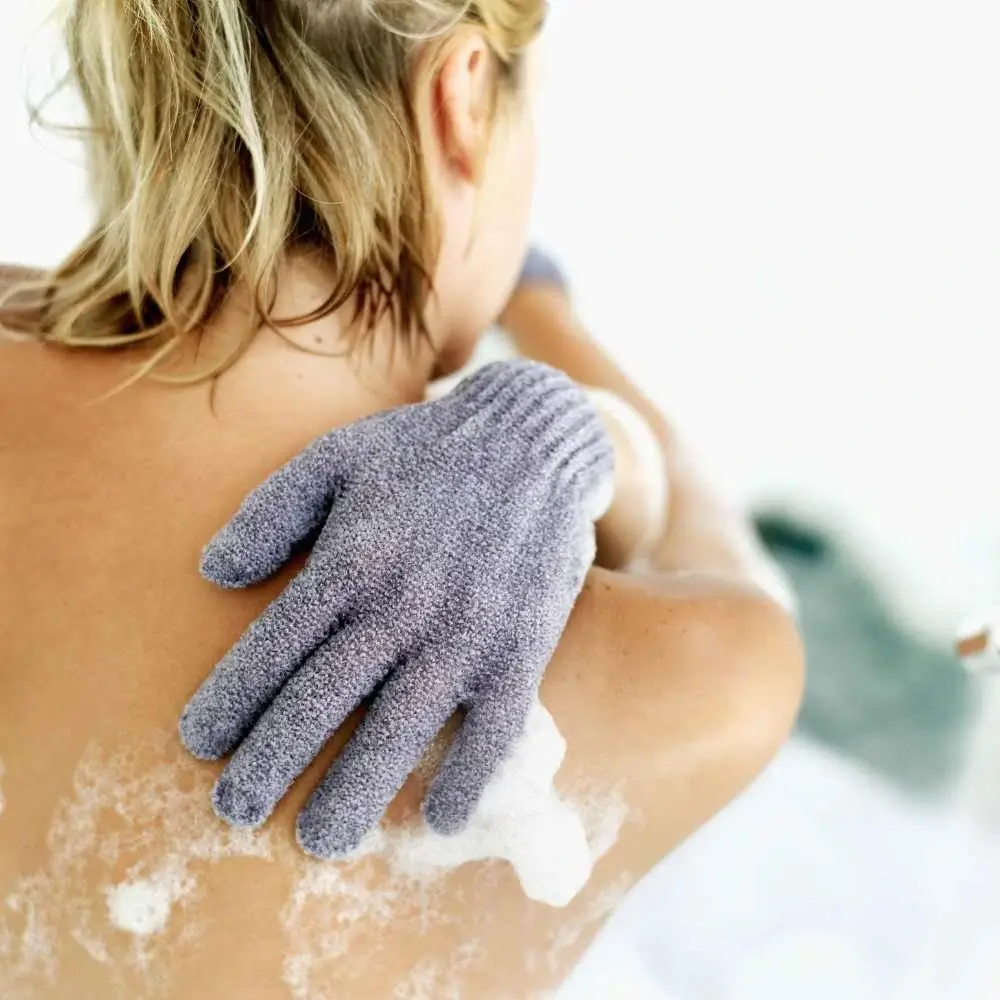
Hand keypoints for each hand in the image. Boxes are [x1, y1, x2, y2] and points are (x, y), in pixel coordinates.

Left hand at [179, 361, 613, 857]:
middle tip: (235, 812)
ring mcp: (466, 632)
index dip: (231, 700)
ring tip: (321, 842)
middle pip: (324, 700)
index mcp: (352, 559)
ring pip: (400, 729)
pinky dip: (468, 777)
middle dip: (273, 762)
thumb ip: (270, 511)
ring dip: (356, 792)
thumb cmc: (424, 451)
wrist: (532, 441)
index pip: (274, 647)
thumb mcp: (335, 456)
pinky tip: (439, 817)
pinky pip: (493, 729)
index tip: (199, 744)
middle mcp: (403, 605)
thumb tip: (212, 573)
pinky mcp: (521, 648)